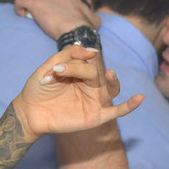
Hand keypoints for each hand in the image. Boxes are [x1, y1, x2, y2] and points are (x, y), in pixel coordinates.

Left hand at [12, 46, 141, 139]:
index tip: (55, 70)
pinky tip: (140, 98)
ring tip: (110, 73)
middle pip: (96, 74)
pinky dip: (130, 106)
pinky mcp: (95, 117)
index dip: (72, 64)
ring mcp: (94, 101)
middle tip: (60, 72)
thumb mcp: (49, 67)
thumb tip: (92, 51)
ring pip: (112, 89)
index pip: (86, 63)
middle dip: (80, 70)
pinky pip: (117, 111)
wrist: (29, 112)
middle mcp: (90, 87)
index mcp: (80, 74)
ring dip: (114, 81)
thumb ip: (67, 56)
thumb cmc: (38, 89)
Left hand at [14, 0, 99, 38]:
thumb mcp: (94, 20)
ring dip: (27, 1)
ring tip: (28, 13)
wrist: (78, 31)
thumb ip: (91, 17)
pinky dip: (19, 5)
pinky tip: (22, 15)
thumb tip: (94, 20)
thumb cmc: (86, 28)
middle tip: (40, 16)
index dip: (52, 4)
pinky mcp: (36, 2)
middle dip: (40, 3)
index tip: (51, 14)